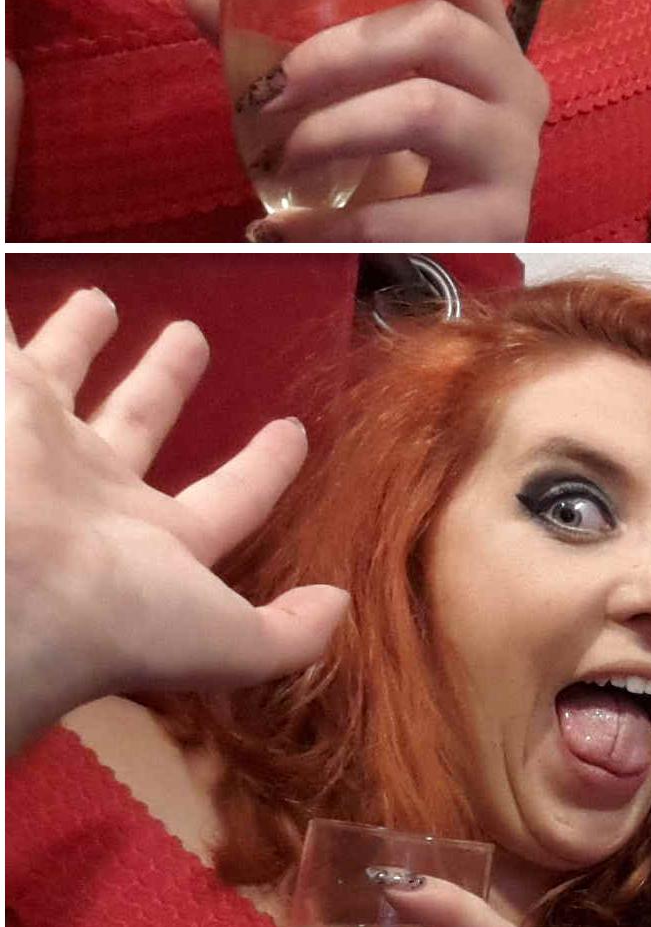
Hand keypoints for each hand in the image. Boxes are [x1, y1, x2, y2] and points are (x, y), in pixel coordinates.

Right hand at [6, 288, 345, 754]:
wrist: (2, 591)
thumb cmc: (110, 615)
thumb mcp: (219, 635)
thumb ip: (282, 634)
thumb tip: (340, 607)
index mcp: (153, 543)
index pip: (225, 501)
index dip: (261, 469)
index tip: (293, 431)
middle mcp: (92, 490)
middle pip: (136, 423)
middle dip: (162, 381)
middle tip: (191, 336)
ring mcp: (40, 446)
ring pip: (63, 377)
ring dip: (79, 340)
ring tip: (99, 300)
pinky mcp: (4, 400)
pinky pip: (6, 345)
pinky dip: (6, 323)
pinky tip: (10, 290)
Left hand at [183, 0, 549, 241]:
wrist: (436, 270)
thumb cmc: (390, 164)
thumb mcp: (345, 97)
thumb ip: (275, 40)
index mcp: (486, 43)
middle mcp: (515, 88)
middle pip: (439, 30)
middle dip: (339, 53)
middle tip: (269, 92)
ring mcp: (514, 156)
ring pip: (425, 109)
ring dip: (336, 128)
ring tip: (282, 158)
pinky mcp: (497, 226)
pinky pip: (405, 213)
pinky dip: (332, 223)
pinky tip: (284, 231)